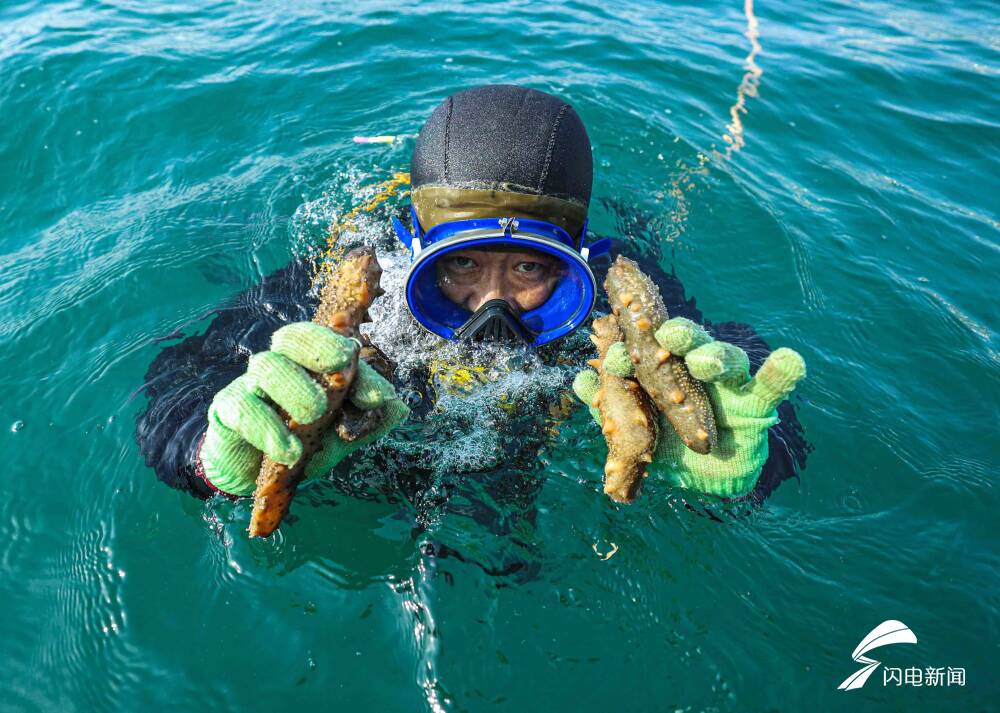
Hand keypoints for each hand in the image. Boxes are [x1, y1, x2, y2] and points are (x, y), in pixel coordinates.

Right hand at [199, 322, 407, 495]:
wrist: (253, 473)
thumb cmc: (302, 442)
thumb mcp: (340, 434)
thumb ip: (367, 420)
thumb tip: (400, 407)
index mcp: (309, 361)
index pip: (327, 339)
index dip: (345, 351)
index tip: (366, 378)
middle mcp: (280, 363)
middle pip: (292, 337)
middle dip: (318, 349)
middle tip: (341, 371)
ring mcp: (250, 383)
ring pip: (267, 366)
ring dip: (295, 388)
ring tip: (315, 415)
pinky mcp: (226, 408)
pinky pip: (243, 407)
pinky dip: (268, 428)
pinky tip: (289, 451)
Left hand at [573, 317, 804, 497]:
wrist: (709, 478)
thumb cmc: (670, 444)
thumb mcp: (637, 429)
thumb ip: (611, 406)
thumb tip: (580, 380)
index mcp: (666, 369)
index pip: (650, 346)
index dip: (634, 342)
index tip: (614, 348)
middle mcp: (697, 367)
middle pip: (690, 343)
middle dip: (679, 336)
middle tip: (666, 335)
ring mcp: (730, 384)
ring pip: (726, 359)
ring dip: (716, 356)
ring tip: (704, 361)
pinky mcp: (759, 403)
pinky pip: (775, 385)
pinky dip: (783, 372)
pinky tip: (788, 360)